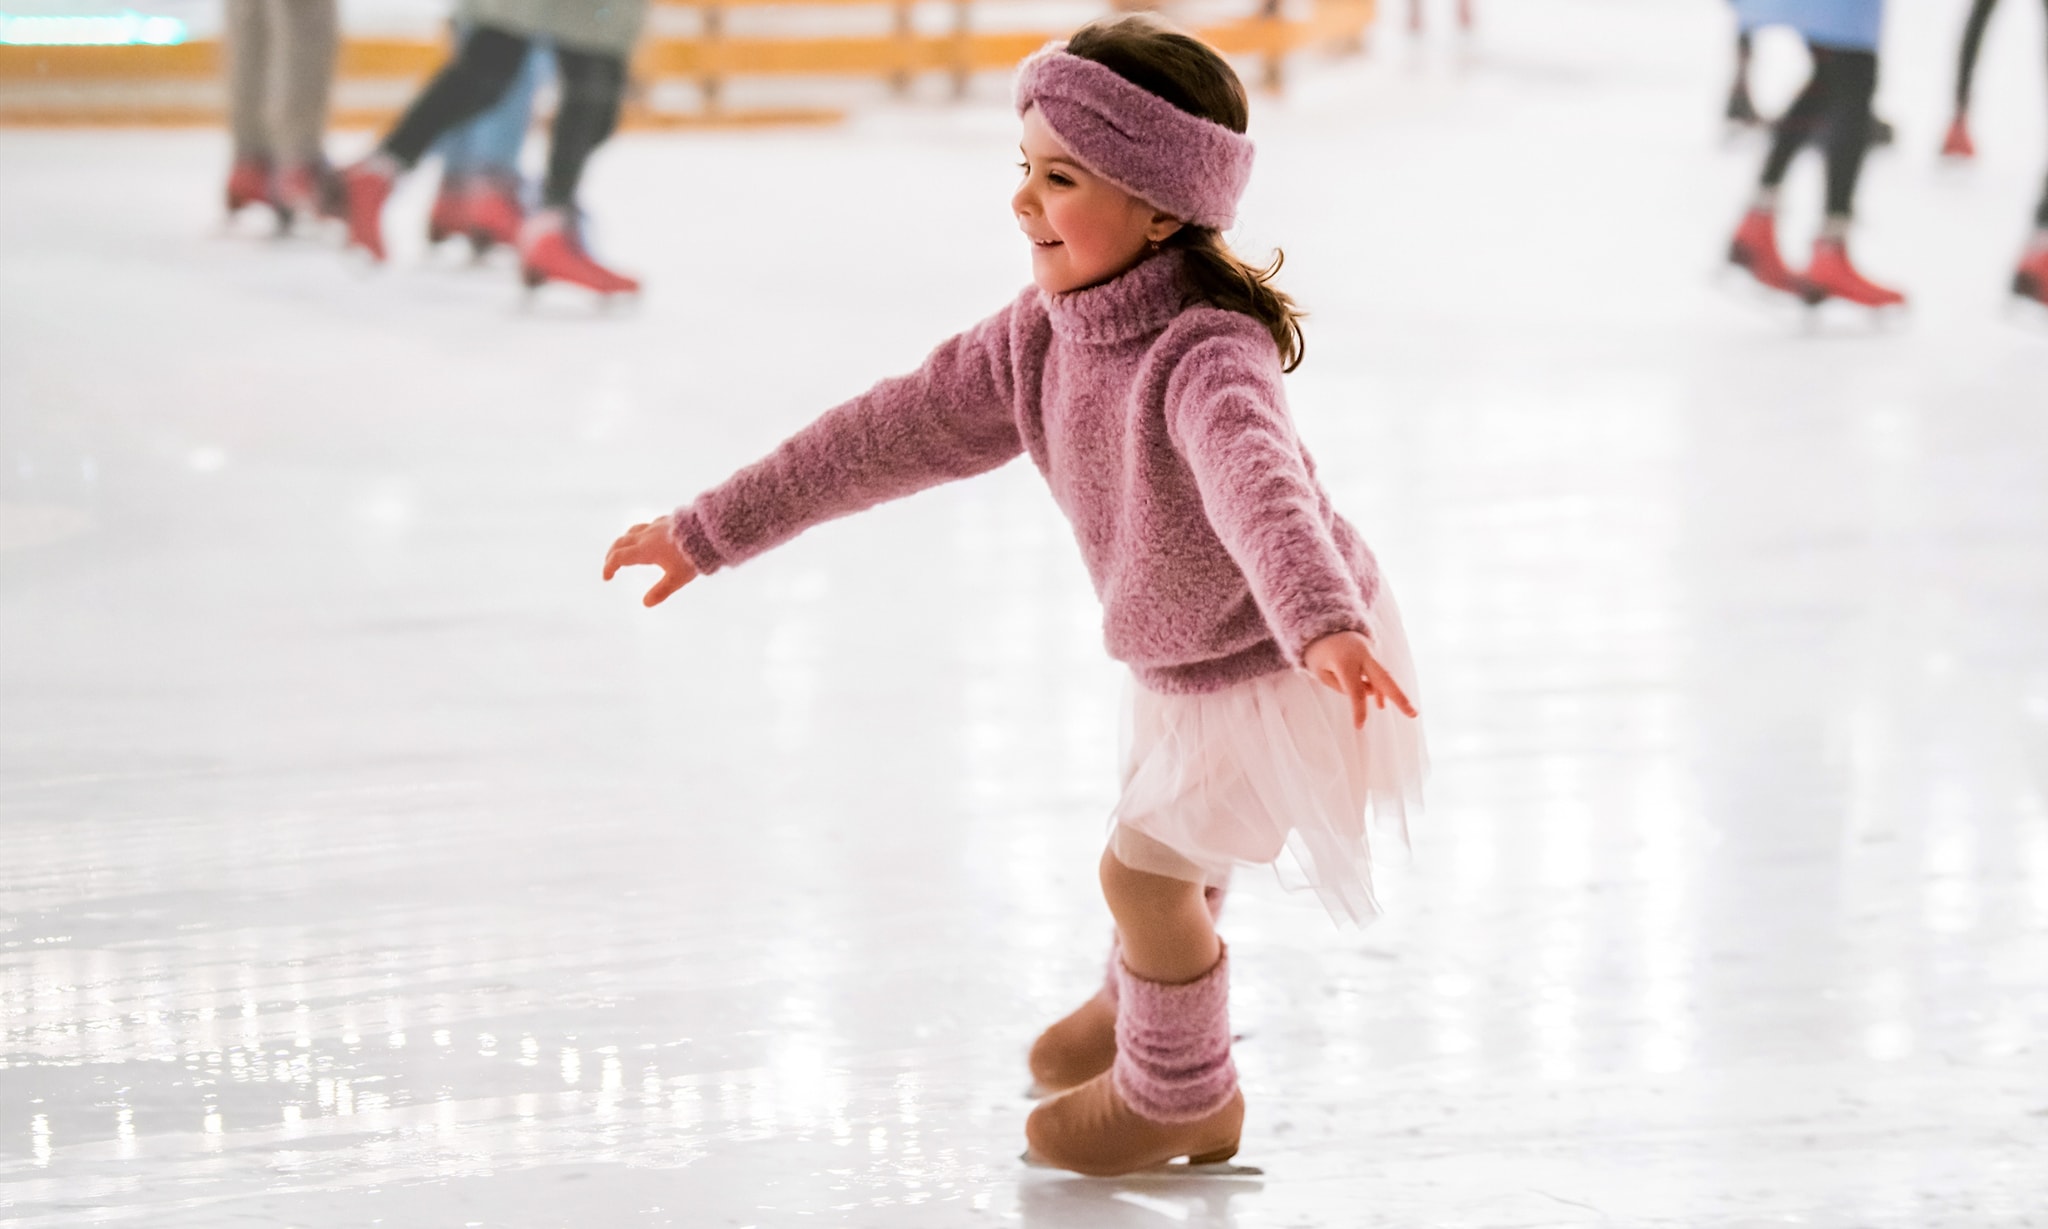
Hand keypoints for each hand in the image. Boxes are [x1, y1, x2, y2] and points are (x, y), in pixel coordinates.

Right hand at [602, 514, 698, 606]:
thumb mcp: (677, 578)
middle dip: (612, 554)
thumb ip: (661, 591)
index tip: (607, 578)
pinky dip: (639, 534)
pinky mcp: (666, 521)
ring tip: (623, 550)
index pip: (619, 557)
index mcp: (645, 549)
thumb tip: (646, 603)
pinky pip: (646, 526)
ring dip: (623, 542)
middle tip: (610, 566)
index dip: (609, 567)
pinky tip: (647, 537)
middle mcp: (646, 535)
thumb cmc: (692, 556)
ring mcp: (656, 526)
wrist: (708, 532)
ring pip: (632, 531)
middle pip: (620, 542)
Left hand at [1303, 630, 1417, 728]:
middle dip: (1399, 697)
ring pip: (1385, 676)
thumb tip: (1370, 694)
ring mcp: (1369, 653)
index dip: (1358, 710)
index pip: (1355, 690)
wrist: (1323, 625)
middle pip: (1384, 678)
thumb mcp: (1321, 672)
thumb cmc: (1318, 653)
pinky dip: (1380, 688)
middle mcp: (1362, 656)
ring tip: (1410, 712)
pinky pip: (1378, 673)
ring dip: (1394, 694)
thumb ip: (1343, 686)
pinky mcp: (1371, 655)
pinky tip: (1381, 704)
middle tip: (1413, 714)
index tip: (1359, 727)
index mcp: (1344, 661)